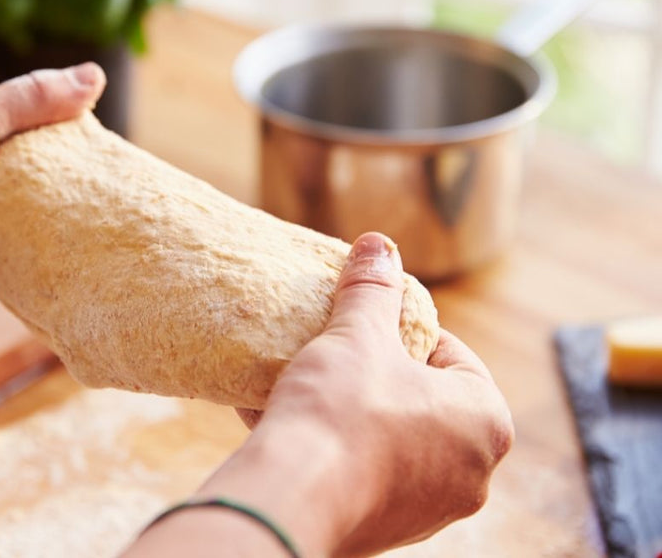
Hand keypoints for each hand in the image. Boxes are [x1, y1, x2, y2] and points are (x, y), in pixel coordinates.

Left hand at [0, 64, 104, 296]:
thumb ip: (33, 99)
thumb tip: (95, 76)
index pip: (30, 139)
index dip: (66, 138)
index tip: (109, 141)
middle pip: (37, 184)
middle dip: (71, 183)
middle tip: (123, 181)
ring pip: (33, 224)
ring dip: (61, 220)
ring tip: (118, 214)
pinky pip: (21, 261)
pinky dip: (45, 254)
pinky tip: (88, 247)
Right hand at [127, 232, 512, 557]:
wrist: (293, 498)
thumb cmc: (342, 409)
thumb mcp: (357, 335)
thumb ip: (372, 289)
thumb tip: (378, 245)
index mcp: (486, 421)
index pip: (453, 357)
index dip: (406, 331)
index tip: (367, 323)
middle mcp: (471, 474)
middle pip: (422, 401)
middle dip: (377, 374)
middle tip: (338, 352)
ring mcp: (429, 510)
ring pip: (390, 440)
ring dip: (353, 412)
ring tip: (308, 385)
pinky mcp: (384, 530)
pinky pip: (361, 472)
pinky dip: (334, 447)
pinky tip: (288, 422)